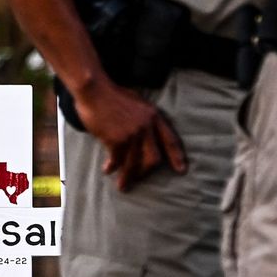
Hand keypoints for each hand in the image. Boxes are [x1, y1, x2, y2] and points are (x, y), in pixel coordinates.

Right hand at [71, 78, 188, 190]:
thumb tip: (145, 137)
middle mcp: (146, 126)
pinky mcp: (117, 139)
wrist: (95, 90)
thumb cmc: (113, 96)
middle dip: (146, 173)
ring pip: (134, 163)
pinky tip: (108, 169)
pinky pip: (117, 159)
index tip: (181, 171)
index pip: (170, 140)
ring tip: (123, 186)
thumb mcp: (138, 103)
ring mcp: (132, 133)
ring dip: (128, 177)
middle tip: (139, 180)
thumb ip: (145, 119)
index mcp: (154, 116)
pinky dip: (112, 167)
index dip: (177, 157)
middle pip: (154, 158)